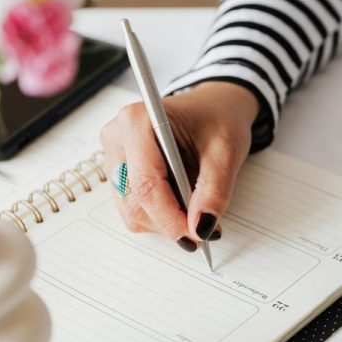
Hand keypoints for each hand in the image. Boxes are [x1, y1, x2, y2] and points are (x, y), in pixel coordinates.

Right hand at [99, 82, 258, 249]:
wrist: (214, 108)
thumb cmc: (218, 120)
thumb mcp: (227, 151)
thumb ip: (215, 190)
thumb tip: (201, 227)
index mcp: (137, 121)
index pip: (145, 183)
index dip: (170, 216)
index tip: (195, 233)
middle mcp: (118, 137)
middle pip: (134, 201)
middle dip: (170, 221)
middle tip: (204, 227)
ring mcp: (115, 155)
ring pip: (131, 210)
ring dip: (166, 220)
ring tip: (196, 208)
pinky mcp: (120, 171)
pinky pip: (134, 207)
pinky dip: (161, 214)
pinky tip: (182, 201)